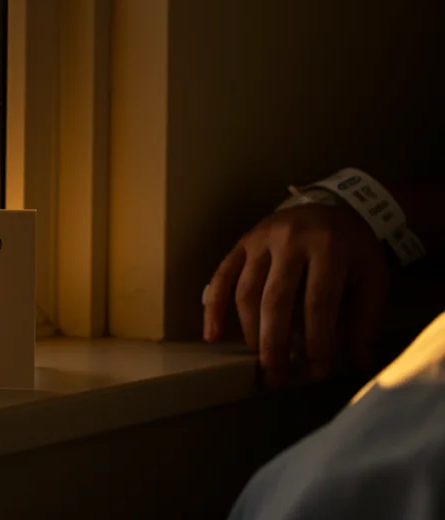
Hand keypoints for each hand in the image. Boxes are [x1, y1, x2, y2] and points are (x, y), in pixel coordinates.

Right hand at [204, 203, 387, 385]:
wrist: (334, 206)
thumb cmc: (353, 248)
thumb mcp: (371, 277)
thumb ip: (363, 318)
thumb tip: (357, 361)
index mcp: (329, 247)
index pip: (318, 302)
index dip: (316, 341)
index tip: (316, 372)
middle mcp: (290, 240)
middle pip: (276, 299)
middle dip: (274, 343)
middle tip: (276, 377)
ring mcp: (261, 240)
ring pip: (246, 291)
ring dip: (249, 331)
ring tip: (258, 361)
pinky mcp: (242, 243)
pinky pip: (222, 276)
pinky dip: (213, 307)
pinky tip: (213, 335)